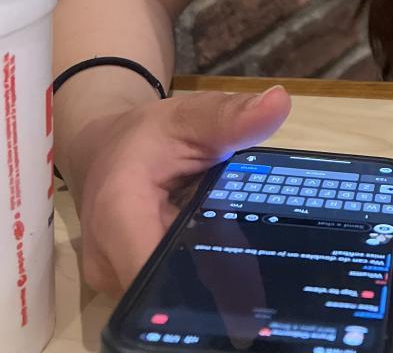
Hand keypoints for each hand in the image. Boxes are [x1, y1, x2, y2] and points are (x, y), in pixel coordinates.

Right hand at [73, 85, 289, 293]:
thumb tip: (280, 102)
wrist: (108, 154)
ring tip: (252, 245)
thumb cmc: (147, 135)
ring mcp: (118, 282)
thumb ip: (230, 117)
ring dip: (215, 276)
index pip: (156, 267)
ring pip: (174, 295)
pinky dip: (203, 273)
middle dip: (222, 277)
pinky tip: (232, 252)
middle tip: (267, 245)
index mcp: (118, 215)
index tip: (250, 254)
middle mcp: (109, 262)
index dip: (205, 275)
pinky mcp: (132, 287)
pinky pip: (172, 290)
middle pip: (172, 289)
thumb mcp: (189, 116)